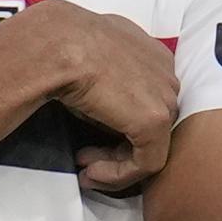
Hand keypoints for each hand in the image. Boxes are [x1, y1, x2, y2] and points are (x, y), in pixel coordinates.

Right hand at [9, 0, 175, 193]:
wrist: (56, 46)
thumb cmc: (61, 48)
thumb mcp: (91, 64)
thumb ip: (108, 82)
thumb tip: (100, 108)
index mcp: (150, 54)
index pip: (146, 100)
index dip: (118, 126)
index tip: (89, 138)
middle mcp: (166, 73)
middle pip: (150, 123)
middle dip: (117, 147)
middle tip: (85, 159)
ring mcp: (165, 97)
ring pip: (152, 145)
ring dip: (116, 163)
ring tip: (86, 170)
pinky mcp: (155, 121)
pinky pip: (147, 162)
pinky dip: (119, 175)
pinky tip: (91, 173)